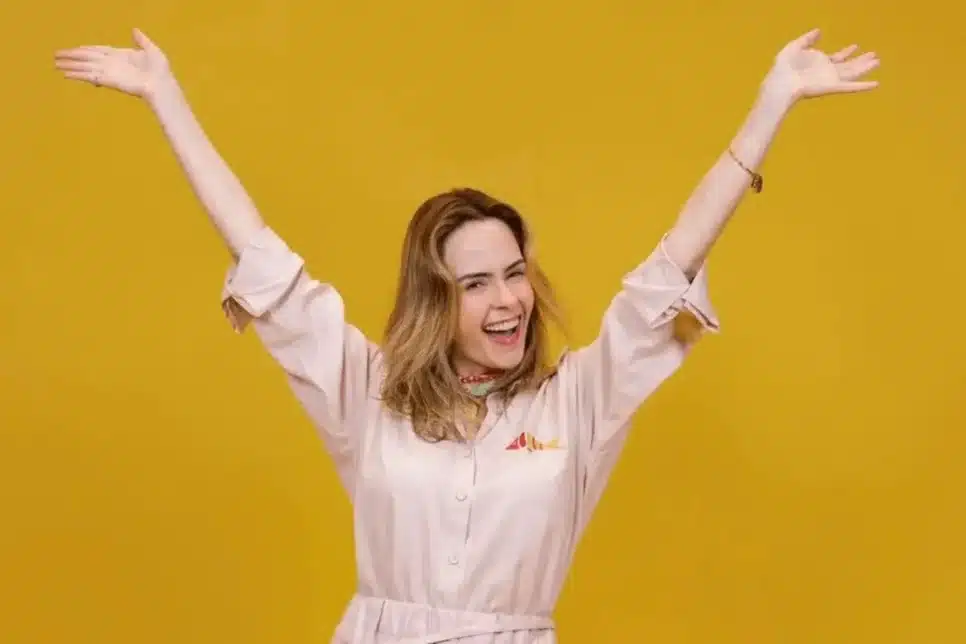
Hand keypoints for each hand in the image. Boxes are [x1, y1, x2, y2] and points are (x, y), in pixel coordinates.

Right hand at [54, 29, 171, 98]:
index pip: (99, 50)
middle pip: (87, 58)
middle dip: (72, 57)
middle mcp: (112, 63)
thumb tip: (134, 30)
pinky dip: (77, 75)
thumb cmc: (160, 70)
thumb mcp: (152, 50)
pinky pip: (89, 76)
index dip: (87, 49)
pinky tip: (66, 75)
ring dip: (70, 66)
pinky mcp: (108, 80)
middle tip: (57, 56)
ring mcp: (109, 72)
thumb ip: (141, 40)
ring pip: (85, 67)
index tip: (76, 48)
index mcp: (120, 55)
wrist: (161, 84)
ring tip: (57, 65)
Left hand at [763, 28, 879, 104]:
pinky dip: (864, 86)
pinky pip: (851, 87)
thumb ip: (807, 39)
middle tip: (874, 55)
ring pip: (853, 74)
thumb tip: (819, 31)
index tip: (856, 46)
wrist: (781, 82)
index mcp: (820, 63)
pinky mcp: (832, 87)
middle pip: (849, 66)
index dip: (847, 52)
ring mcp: (831, 80)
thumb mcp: (794, 47)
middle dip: (861, 60)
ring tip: (877, 62)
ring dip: (865, 68)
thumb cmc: (784, 66)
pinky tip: (875, 84)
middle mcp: (828, 72)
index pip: (837, 57)